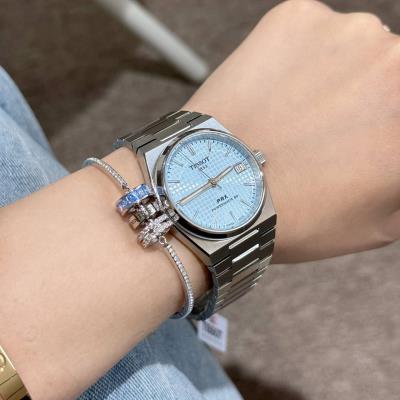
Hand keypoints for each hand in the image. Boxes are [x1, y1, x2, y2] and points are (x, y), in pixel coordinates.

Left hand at [185, 0, 399, 262]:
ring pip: (352, 51)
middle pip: (388, 74)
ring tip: (292, 116)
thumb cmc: (296, 216)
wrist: (219, 191)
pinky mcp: (298, 18)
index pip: (397, 116)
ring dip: (333, 77)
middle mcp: (396, 64)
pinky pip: (308, 35)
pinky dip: (295, 59)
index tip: (359, 139)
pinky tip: (272, 95)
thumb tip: (394, 161)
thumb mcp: (377, 225)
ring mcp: (348, 33)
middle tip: (327, 131)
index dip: (378, 130)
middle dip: (366, 102)